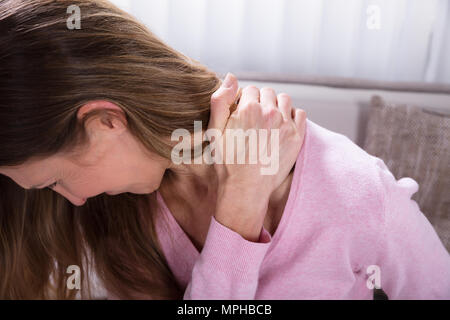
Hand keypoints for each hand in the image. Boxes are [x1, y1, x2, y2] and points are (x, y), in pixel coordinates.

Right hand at [207, 73, 305, 240]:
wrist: (245, 189)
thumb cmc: (227, 162)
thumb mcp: (214, 131)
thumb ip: (221, 100)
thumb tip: (231, 76)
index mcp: (248, 108)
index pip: (250, 89)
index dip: (244, 101)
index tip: (242, 114)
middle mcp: (270, 113)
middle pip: (267, 92)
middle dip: (260, 102)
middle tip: (254, 120)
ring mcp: (286, 125)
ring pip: (284, 99)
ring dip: (276, 105)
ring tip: (268, 122)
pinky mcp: (298, 137)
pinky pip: (300, 113)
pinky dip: (292, 115)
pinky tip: (281, 126)